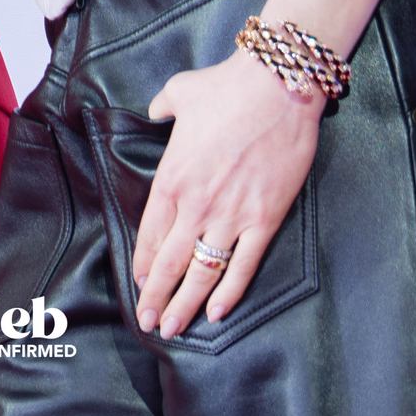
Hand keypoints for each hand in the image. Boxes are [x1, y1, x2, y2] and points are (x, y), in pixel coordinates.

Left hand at [131, 47, 322, 339]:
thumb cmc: (225, 88)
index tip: (139, 282)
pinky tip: (216, 313)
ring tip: (173, 328)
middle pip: (170, 261)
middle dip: (156, 296)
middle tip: (148, 322)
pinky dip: (229, 293)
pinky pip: (242, 267)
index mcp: (172, 177)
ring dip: (185, 305)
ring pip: (202, 273)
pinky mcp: (263, 220)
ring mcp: (231, 216)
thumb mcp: (179, 92)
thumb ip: (161, 108)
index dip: (144, 263)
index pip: (151, 232)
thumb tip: (154, 113)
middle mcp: (197, 204)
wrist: (275, 87)